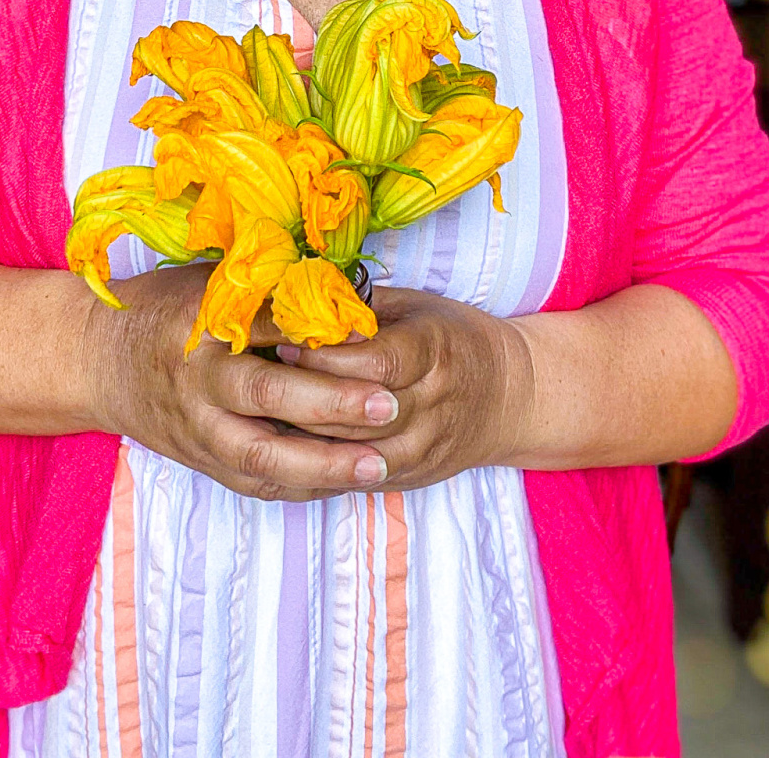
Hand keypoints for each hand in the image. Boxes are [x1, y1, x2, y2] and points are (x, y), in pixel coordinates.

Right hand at [80, 262, 396, 500]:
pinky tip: (347, 481)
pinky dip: (303, 485)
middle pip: (265, 395)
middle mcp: (197, 379)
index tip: (369, 330)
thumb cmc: (165, 307)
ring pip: (262, 455)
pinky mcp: (202, 460)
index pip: (265, 323)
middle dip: (329, 403)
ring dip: (323, 464)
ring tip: (378, 464)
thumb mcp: (208, 281)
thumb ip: (264, 288)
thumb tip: (339, 291)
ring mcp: (198, 427)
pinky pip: (256, 481)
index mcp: (201, 322)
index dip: (316, 329)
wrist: (96, 360)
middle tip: (387, 404)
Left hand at [276, 285, 533, 489]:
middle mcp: (433, 403)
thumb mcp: (417, 307)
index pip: (375, 362)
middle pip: (358, 410)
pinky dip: (319, 466)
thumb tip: (301, 292)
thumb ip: (363, 307)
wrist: (510, 397)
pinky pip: (357, 477)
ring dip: (303, 436)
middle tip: (259, 381)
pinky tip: (285, 450)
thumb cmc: (454, 339)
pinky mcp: (413, 475)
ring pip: (353, 451)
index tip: (282, 342)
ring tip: (260, 416)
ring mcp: (424, 446)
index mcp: (435, 350)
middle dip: (304, 397)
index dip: (325, 356)